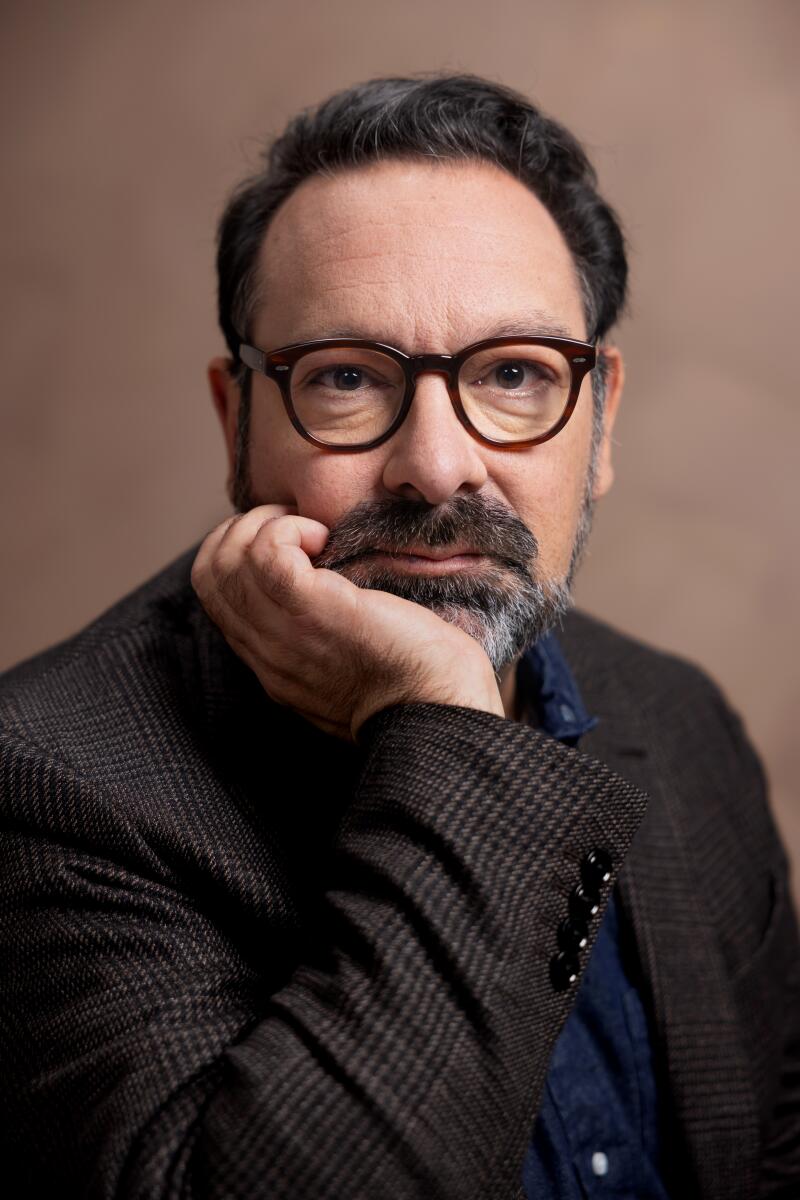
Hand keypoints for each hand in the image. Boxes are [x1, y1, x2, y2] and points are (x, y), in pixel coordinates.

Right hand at [190, 505, 505, 742]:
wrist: (440, 711)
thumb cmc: (419, 682)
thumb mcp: (348, 663)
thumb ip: (320, 637)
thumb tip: (328, 586)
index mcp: (272, 662)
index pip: (214, 593)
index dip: (238, 552)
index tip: (290, 544)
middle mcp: (265, 651)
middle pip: (209, 571)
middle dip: (244, 530)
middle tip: (297, 529)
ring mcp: (283, 632)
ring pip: (228, 558)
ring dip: (267, 525)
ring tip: (313, 532)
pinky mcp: (311, 610)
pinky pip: (267, 553)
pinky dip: (289, 530)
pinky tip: (325, 538)